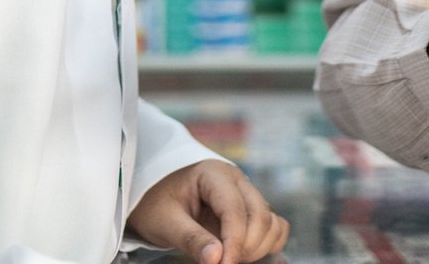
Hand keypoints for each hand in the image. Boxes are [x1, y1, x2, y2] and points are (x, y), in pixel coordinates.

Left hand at [127, 159, 289, 263]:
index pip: (234, 209)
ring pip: (270, 222)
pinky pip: (274, 227)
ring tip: (228, 258)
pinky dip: (267, 244)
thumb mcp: (165, 222)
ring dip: (257, 247)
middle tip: (222, 263)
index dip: (234, 241)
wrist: (153, 198)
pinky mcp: (252, 209)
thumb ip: (190, 239)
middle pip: (260, 215)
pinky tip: (244, 254)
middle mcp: (236, 180)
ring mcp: (247, 194)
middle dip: (246, 246)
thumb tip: (216, 259)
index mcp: (213, 174)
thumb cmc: (157, 205)